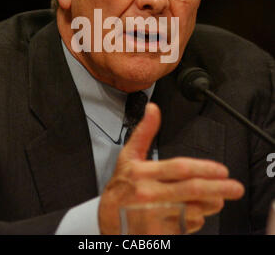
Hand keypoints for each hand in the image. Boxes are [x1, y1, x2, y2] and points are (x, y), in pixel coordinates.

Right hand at [98, 103, 244, 233]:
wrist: (107, 218)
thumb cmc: (121, 185)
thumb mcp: (128, 155)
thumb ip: (144, 131)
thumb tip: (153, 108)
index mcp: (142, 173)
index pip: (178, 169)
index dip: (203, 168)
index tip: (221, 170)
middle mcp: (148, 194)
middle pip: (190, 190)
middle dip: (217, 188)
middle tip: (235, 187)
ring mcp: (153, 215)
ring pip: (191, 210)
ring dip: (210, 204)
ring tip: (219, 198)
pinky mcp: (157, 232)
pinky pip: (184, 226)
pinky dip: (196, 219)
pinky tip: (197, 211)